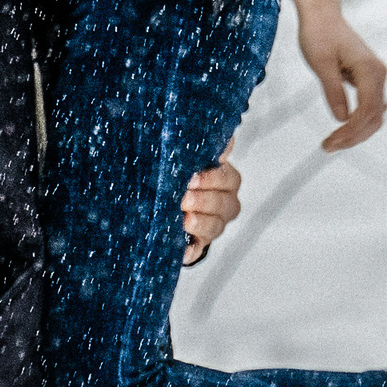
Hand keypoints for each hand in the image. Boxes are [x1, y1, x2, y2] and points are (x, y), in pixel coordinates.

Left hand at [180, 141, 240, 265]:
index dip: (213, 178)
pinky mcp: (199, 245)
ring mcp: (214, 225)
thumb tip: (227, 138)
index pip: (228, 178)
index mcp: (224, 179)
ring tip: (183, 218)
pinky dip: (190, 248)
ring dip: (199, 221)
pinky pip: (198, 248)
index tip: (192, 177)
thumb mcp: (184, 160)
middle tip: (184, 196)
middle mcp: (225, 202)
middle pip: (225, 203)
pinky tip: (182, 246)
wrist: (158, 205)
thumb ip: (203, 150)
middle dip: (204, 199)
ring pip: (215, 225)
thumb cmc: (175, 174)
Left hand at [291, 0, 386, 151]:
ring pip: (374, 113)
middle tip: (327, 147)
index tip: (330, 143)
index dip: (351, 131)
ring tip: (332, 142)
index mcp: (369, 70)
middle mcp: (378, 74)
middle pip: (374, 117)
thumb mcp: (320, 64)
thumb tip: (341, 118)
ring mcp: (376, 76)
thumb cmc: (318, 34)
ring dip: (357, 131)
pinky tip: (344, 131)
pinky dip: (359, 121)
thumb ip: (333, 91)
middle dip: (353, 136)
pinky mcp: (368, 77)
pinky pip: (369, 105)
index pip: (366, 111)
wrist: (321, 14)